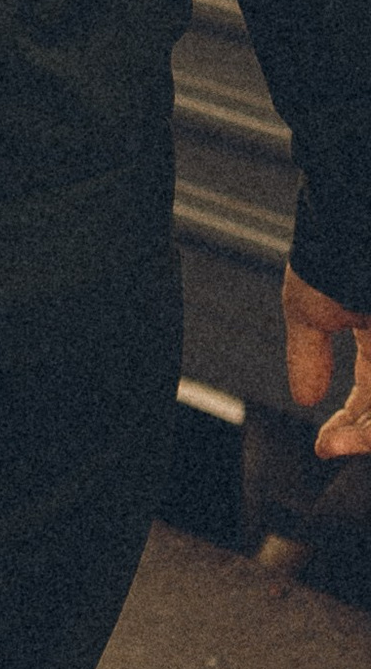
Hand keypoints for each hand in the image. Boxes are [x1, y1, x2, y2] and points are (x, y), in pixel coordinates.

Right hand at [283, 268, 370, 457]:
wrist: (353, 221)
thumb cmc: (330, 255)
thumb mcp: (308, 309)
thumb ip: (308, 355)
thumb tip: (304, 399)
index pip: (369, 394)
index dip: (350, 425)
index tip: (325, 444)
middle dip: (361, 434)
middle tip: (332, 447)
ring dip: (370, 430)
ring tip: (344, 442)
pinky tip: (363, 428)